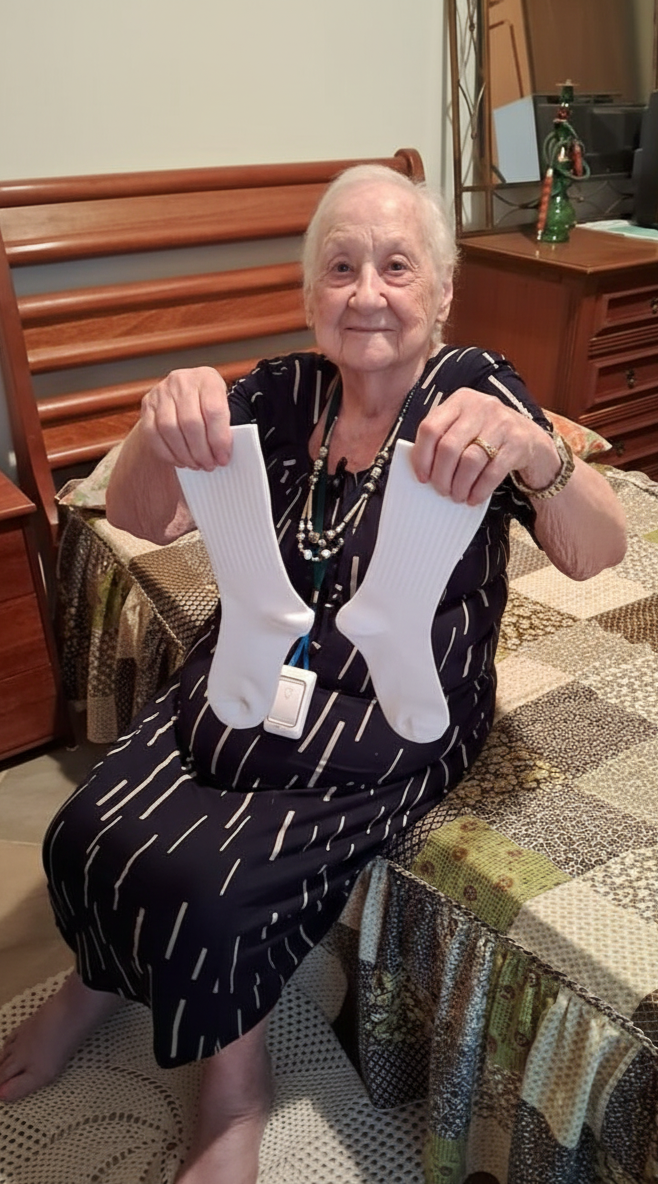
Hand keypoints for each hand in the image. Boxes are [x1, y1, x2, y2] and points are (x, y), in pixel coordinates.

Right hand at [139, 366, 231, 469]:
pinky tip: (180, 461)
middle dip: (201, 451)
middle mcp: (182, 381)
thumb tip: (223, 454)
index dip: (219, 439)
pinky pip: (153, 434)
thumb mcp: (223, 406)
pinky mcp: (147, 405)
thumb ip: (225, 426)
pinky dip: (168, 453)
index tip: (223, 458)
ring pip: (170, 429)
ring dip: (184, 454)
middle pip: (190, 422)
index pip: (213, 411)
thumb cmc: (208, 404)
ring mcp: (161, 392)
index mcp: (207, 379)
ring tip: (196, 464)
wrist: (184, 393)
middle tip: (209, 465)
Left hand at [411, 387, 560, 503]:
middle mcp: (481, 407)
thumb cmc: (487, 435)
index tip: (423, 477)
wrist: (530, 438)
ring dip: (460, 485)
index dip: (422, 457)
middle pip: (449, 447)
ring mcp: (502, 423)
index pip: (430, 428)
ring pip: (470, 461)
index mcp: (460, 400)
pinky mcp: (518, 442)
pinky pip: (492, 472)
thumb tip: (421, 468)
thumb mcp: (465, 426)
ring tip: (457, 496)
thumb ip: (443, 437)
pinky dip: (479, 490)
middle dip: (441, 476)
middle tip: (441, 490)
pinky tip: (473, 498)